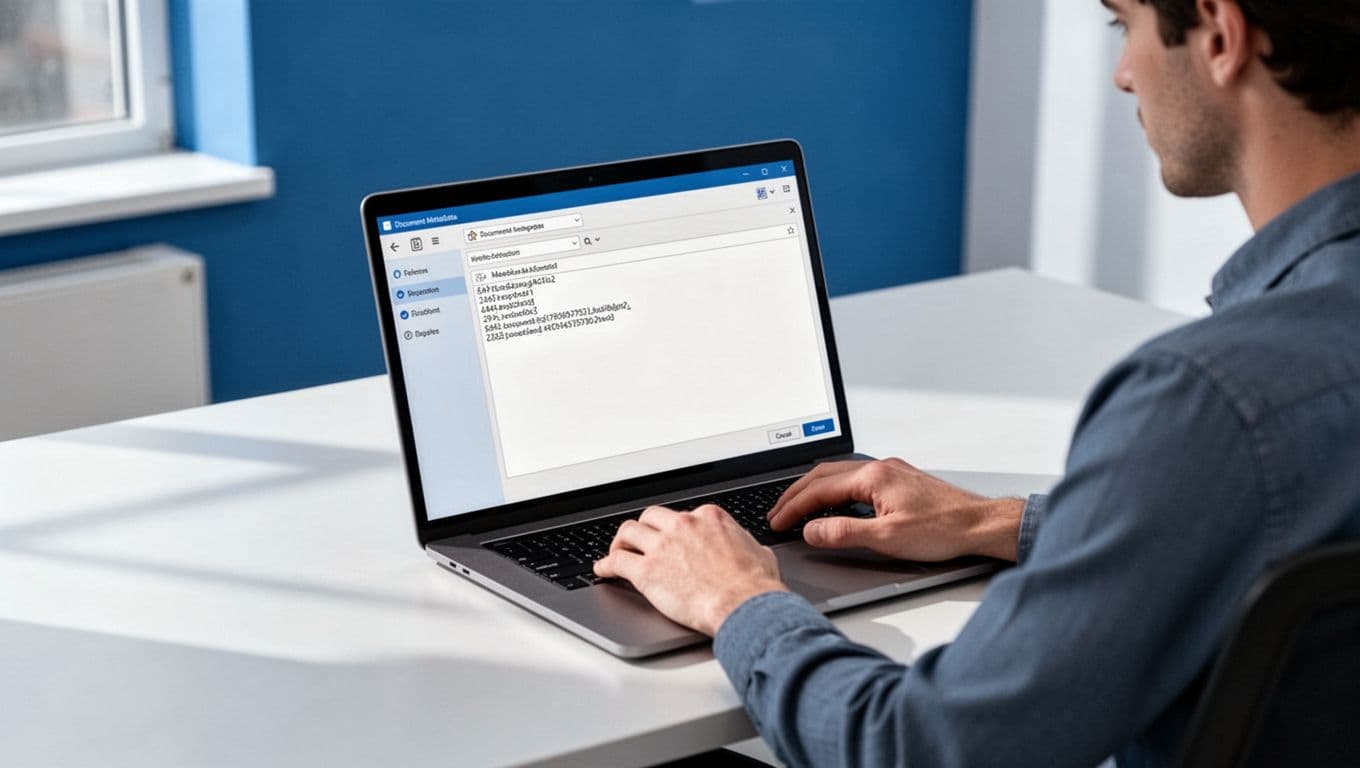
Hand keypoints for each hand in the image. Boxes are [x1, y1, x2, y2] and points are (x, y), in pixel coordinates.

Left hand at [593, 505, 789, 635]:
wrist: (744, 605)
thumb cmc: (754, 586)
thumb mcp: (758, 552)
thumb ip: (744, 544)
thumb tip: (747, 548)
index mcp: (708, 517)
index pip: (681, 516)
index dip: (673, 530)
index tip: (670, 539)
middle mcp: (682, 525)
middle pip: (650, 518)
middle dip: (644, 530)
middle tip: (640, 542)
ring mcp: (662, 546)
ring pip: (628, 532)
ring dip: (621, 542)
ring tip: (617, 552)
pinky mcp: (646, 570)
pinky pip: (616, 562)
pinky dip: (605, 565)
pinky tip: (603, 570)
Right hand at [767, 458, 1024, 561]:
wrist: (980, 525)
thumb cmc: (943, 530)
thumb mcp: (887, 538)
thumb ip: (843, 533)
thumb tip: (810, 530)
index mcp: (873, 477)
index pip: (819, 489)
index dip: (793, 507)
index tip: (776, 521)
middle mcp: (880, 468)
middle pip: (823, 475)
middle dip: (796, 494)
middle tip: (776, 513)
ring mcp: (890, 472)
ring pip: (838, 475)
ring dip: (814, 491)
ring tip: (796, 508)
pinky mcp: (899, 480)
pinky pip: (854, 480)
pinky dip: (833, 491)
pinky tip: (833, 504)